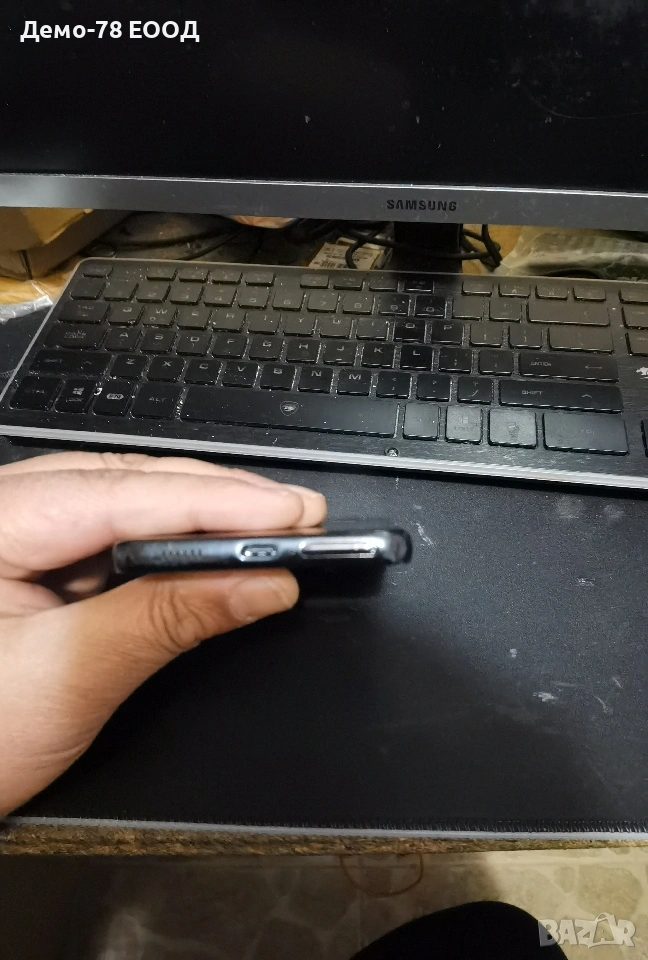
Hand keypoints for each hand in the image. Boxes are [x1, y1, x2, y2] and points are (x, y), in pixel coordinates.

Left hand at [0, 451, 325, 815]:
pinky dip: (174, 539)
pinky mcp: (38, 554)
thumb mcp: (71, 678)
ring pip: (129, 498)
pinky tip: (215, 545)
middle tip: (299, 518)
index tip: (291, 514)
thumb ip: (168, 620)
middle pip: (130, 481)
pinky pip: (117, 529)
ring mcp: (21, 528)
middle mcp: (5, 509)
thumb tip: (259, 585)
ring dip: (203, 514)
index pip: (124, 494)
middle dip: (220, 498)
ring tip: (271, 528)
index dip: (217, 501)